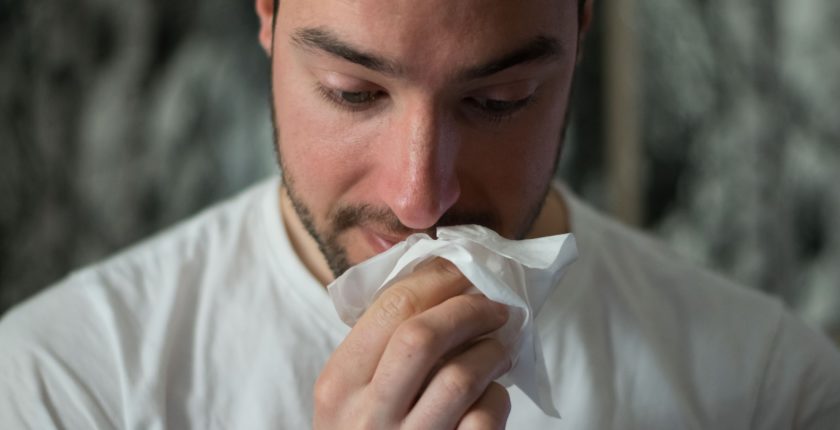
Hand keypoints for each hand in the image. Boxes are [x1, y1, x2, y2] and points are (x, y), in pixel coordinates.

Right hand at [314, 258, 512, 428]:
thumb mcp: (352, 396)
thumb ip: (381, 347)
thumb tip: (443, 280)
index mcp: (338, 385)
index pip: (390, 308)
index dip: (438, 279)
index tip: (465, 270)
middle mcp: (365, 416)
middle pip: (423, 336)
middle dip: (468, 308)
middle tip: (495, 304)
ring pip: (460, 376)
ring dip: (492, 350)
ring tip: (503, 344)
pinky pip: (483, 419)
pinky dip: (497, 399)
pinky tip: (493, 395)